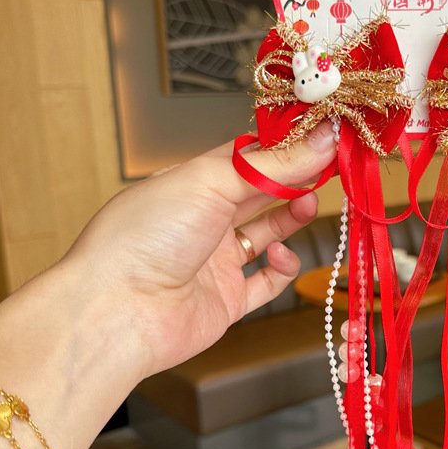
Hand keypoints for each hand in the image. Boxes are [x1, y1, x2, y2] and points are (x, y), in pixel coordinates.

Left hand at [66, 126, 336, 378]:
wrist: (118, 313)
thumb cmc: (145, 237)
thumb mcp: (212, 182)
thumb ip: (274, 164)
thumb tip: (323, 137)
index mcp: (190, 183)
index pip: (245, 157)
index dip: (283, 147)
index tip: (320, 135)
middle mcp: (202, 220)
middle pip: (259, 193)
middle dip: (293, 179)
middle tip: (329, 166)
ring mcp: (214, 261)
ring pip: (266, 234)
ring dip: (291, 218)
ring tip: (310, 204)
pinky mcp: (226, 300)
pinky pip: (265, 283)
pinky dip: (281, 269)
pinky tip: (282, 255)